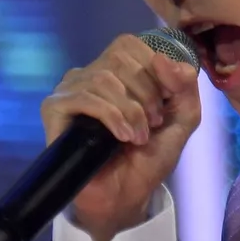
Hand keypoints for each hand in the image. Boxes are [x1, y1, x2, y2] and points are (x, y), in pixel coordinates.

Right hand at [41, 34, 200, 240]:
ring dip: (130, 110)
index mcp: (118, 70)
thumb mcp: (182, 119)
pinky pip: (83, 96)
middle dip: (146, 92)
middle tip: (153, 123)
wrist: (126, 195)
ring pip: (103, 78)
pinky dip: (110, 115)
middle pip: (119, 57)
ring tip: (138, 137)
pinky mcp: (55, 109)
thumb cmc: (149, 157)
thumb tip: (163, 59)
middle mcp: (91, 74)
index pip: (131, 45)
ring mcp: (71, 89)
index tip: (164, 104)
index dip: (153, 71)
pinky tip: (122, 136)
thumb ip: (185, 87)